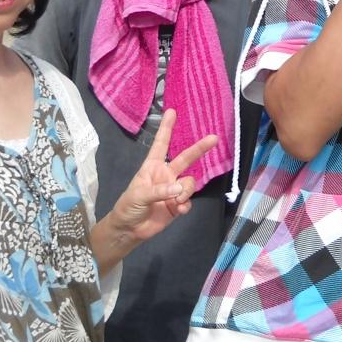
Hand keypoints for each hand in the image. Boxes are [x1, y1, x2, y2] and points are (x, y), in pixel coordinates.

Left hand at [104, 108, 216, 247]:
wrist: (130, 230)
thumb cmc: (128, 207)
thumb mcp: (139, 195)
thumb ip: (159, 191)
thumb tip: (179, 188)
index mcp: (152, 167)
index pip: (161, 144)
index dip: (166, 128)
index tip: (172, 111)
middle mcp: (166, 175)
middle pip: (186, 158)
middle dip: (199, 149)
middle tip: (214, 138)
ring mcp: (173, 190)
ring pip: (189, 184)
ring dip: (185, 192)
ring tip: (175, 202)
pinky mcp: (178, 205)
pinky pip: (188, 201)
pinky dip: (185, 205)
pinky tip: (178, 210)